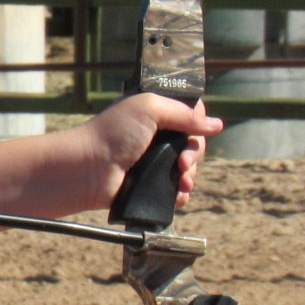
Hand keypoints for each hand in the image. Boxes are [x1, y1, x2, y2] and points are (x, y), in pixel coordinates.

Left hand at [78, 92, 221, 215]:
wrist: (88, 170)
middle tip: (183, 162)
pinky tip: (179, 195)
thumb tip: (216, 124)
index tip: (196, 131)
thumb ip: (184, 113)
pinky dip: (181, 194)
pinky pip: (176, 191)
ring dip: (191, 175)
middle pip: (193, 144)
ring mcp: (152, 162)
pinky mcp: (149, 185)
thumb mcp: (149, 109)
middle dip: (195, 154)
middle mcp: (155, 137)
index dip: (198, 123)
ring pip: (187, 169)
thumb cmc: (112, 134)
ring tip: (182, 181)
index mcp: (154, 115)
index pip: (190, 116)